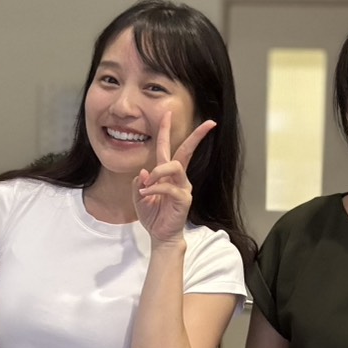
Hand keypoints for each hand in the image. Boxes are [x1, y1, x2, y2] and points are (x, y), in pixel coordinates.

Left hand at [134, 111, 214, 244]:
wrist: (159, 235)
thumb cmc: (152, 214)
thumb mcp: (138, 195)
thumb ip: (140, 181)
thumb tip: (145, 171)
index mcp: (167, 173)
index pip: (168, 147)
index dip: (166, 130)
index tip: (168, 113)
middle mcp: (178, 177)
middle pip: (187, 151)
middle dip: (197, 136)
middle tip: (209, 123)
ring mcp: (183, 187)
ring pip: (174, 166)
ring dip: (158, 171)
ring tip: (147, 184)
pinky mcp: (184, 199)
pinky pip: (169, 187)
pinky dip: (155, 188)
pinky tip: (146, 194)